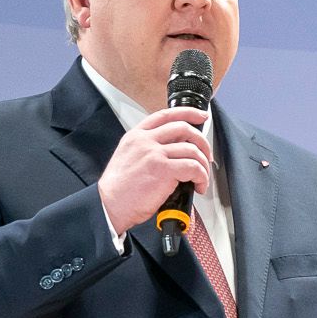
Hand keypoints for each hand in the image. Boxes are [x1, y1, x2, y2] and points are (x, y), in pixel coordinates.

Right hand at [98, 107, 211, 234]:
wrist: (110, 205)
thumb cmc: (120, 188)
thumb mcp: (128, 157)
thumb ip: (148, 148)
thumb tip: (174, 148)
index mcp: (136, 136)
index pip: (165, 115)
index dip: (188, 112)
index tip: (201, 115)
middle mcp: (145, 141)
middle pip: (184, 128)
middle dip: (202, 142)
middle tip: (206, 155)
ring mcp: (154, 154)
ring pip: (192, 149)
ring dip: (203, 165)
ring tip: (201, 178)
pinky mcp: (163, 170)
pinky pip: (193, 168)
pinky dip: (202, 178)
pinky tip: (198, 186)